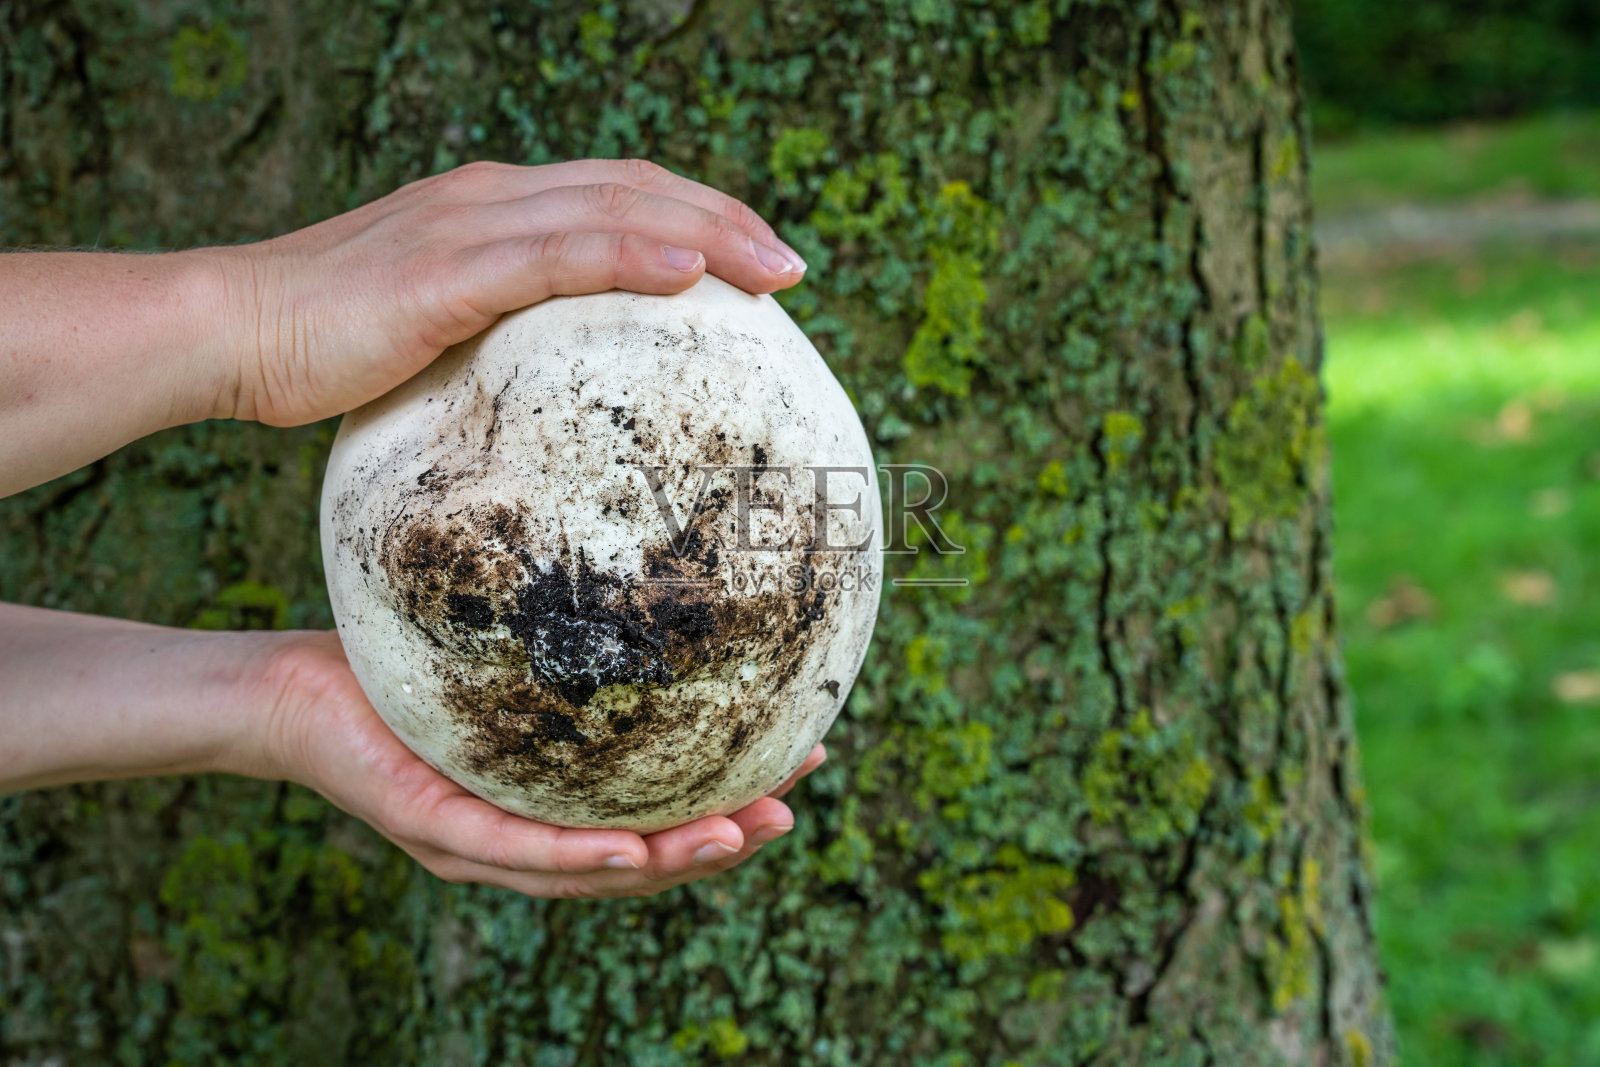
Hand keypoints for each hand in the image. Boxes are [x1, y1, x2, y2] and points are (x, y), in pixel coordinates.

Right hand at [205, 158, 807, 426]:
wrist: (234, 329)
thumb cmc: (329, 346)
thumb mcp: (437, 331)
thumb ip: (502, 334)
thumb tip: (563, 389)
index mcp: (496, 207)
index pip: (619, 194)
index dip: (697, 214)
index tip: (757, 258)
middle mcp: (493, 198)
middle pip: (636, 189)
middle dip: (726, 220)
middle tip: (794, 266)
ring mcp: (470, 225)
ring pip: (612, 210)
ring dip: (705, 234)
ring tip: (775, 269)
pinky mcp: (444, 270)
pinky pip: (555, 255)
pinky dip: (628, 257)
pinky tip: (689, 276)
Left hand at [252, 631, 822, 897]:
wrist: (289, 686)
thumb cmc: (394, 668)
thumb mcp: (498, 647)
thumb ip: (562, 632)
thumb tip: (635, 557)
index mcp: (543, 805)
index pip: (647, 820)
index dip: (721, 807)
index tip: (795, 768)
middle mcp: (516, 843)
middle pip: (633, 864)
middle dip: (716, 848)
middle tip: (786, 817)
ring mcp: (474, 846)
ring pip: (586, 874)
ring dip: (669, 862)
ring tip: (735, 838)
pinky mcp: (430, 826)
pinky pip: (512, 848)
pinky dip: (579, 856)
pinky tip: (635, 849)